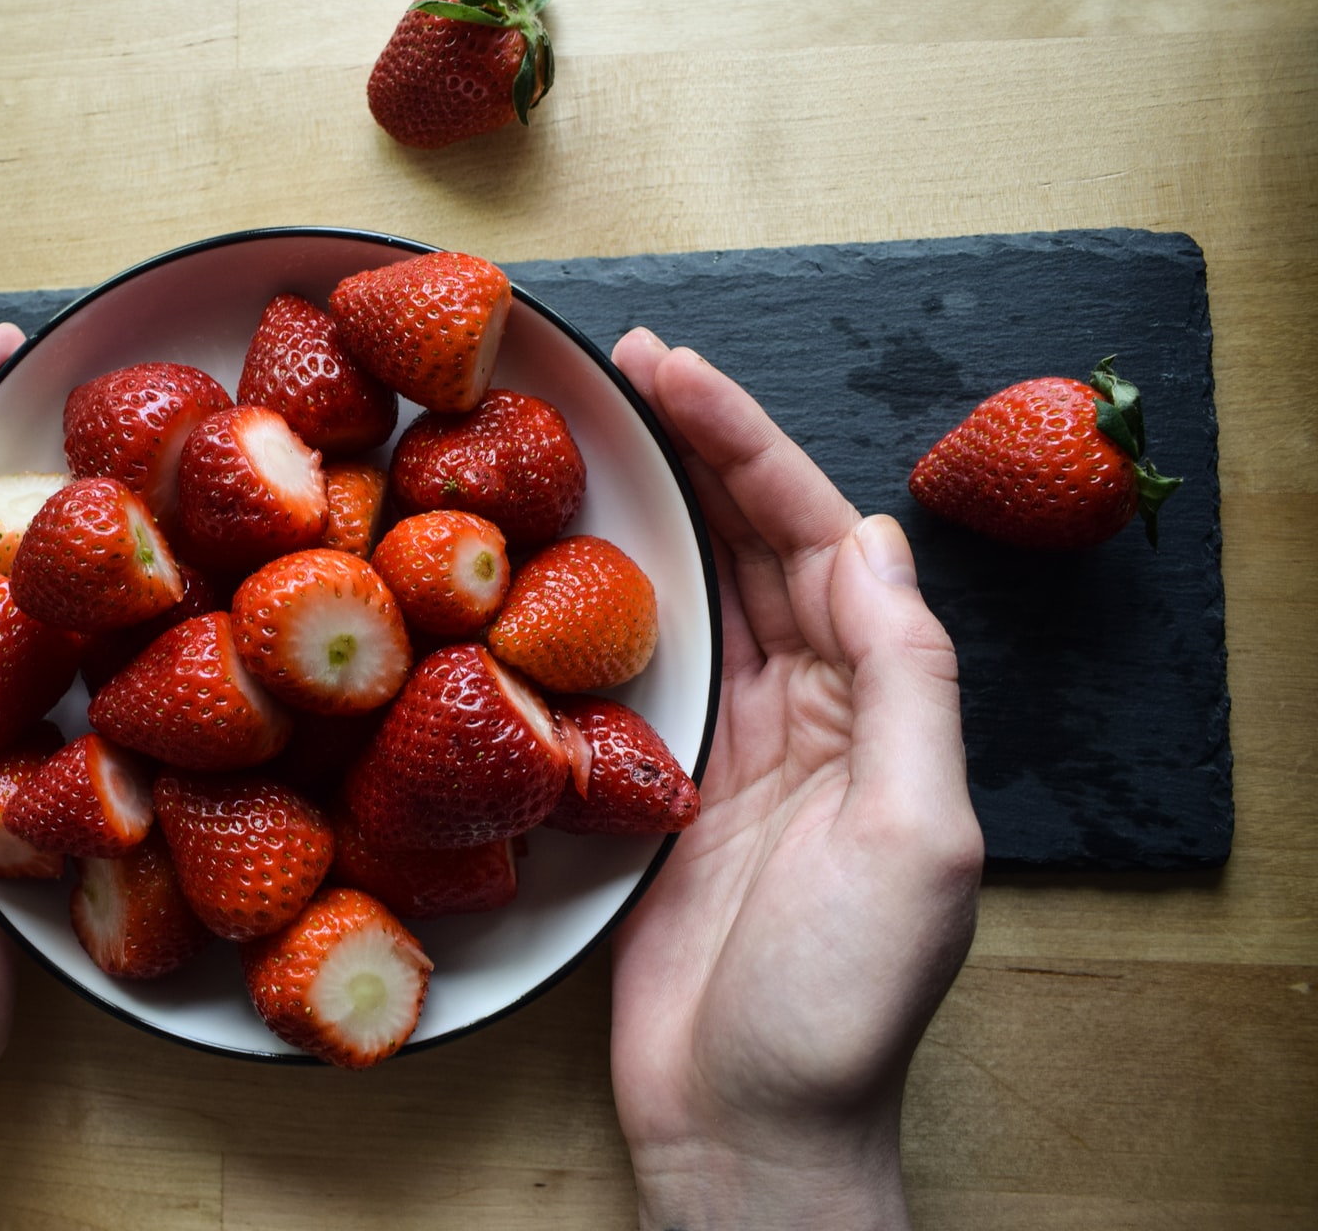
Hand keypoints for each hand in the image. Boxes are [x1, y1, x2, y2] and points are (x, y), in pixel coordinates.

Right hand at [607, 331, 984, 1229]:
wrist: (747, 1125)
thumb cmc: (837, 1002)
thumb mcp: (916, 837)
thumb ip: (906, 682)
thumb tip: (871, 540)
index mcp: (880, 709)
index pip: (819, 542)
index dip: (753, 448)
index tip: (684, 374)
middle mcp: (813, 713)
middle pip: (757, 547)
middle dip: (703, 449)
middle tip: (632, 365)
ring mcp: (734, 749)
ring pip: (702, 596)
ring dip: (662, 508)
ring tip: (603, 427)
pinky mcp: (661, 793)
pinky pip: (643, 672)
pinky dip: (616, 605)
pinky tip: (574, 560)